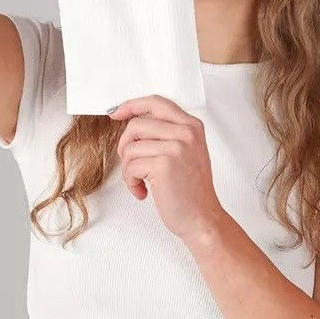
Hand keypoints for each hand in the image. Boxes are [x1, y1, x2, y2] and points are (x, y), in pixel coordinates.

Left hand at [108, 95, 224, 244]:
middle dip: (126, 146)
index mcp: (192, 125)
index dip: (132, 105)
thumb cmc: (191, 188)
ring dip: (128, 169)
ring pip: (130, 147)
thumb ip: (168, 132)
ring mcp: (176, 146)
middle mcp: (186, 132)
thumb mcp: (188, 151)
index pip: (157, 102)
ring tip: (141, 181)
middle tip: (132, 163)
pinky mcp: (163, 164)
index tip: (117, 113)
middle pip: (137, 124)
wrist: (202, 216)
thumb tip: (134, 123)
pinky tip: (143, 191)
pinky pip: (130, 167)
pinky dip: (131, 182)